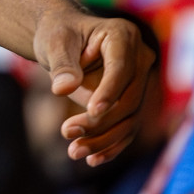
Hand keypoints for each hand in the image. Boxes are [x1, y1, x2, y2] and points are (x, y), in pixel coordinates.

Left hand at [32, 10, 155, 166]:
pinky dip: (111, 145)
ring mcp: (139, 82)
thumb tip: (63, 89)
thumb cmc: (58, 34)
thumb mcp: (54, 42)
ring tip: (73, 152)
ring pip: (129, 119)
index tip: (91, 111)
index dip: (109, 91)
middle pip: (128, 99)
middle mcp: (139, 59)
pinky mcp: (131, 101)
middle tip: (67, 133)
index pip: (122, 69)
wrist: (62, 40)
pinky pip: (127, 127)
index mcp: (123, 35)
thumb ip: (61, 64)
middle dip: (100, 121)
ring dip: (103, 140)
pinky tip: (92, 159)